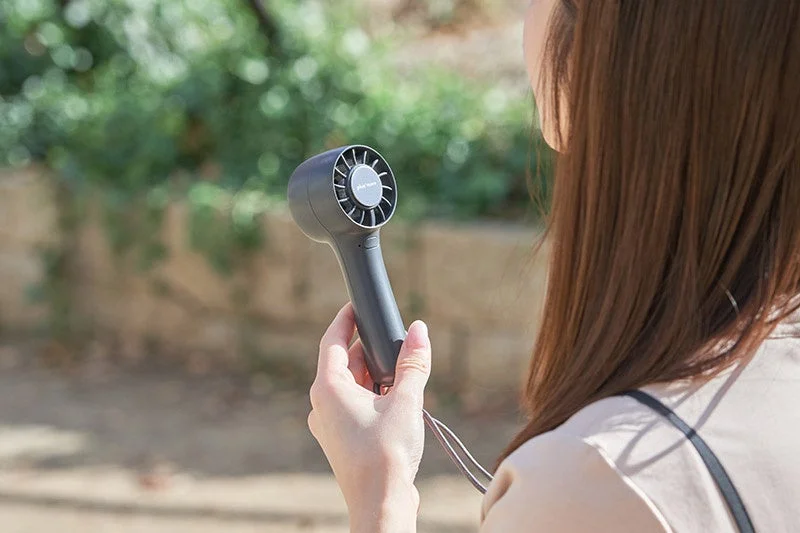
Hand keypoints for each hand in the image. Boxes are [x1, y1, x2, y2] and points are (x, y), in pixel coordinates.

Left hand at [307, 303, 431, 532]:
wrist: (380, 503)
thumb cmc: (386, 453)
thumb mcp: (405, 400)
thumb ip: (413, 363)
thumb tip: (419, 330)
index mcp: (328, 388)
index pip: (332, 340)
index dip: (346, 319)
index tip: (357, 305)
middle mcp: (322, 404)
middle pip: (345, 362)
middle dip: (370, 350)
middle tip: (394, 338)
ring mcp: (329, 423)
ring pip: (351, 385)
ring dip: (375, 375)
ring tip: (402, 371)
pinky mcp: (341, 439)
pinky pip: (354, 405)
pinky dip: (373, 395)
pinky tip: (397, 399)